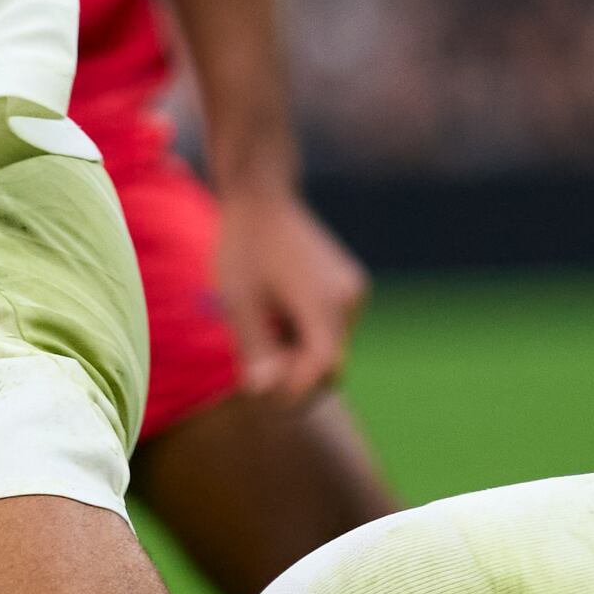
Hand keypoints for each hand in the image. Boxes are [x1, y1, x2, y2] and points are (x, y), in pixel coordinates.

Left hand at [209, 175, 368, 404]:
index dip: (295, 390)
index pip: (323, 368)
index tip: (262, 393)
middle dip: (296, 375)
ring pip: (331, 347)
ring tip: (263, 333)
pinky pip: (333, 328)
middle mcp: (349, 299)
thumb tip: (261, 392)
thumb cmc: (244, 247)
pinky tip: (277, 317)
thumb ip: (254, 348)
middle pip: (330, 362)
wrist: (262, 199)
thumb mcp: (240, 302)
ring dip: (301, 355)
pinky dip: (308, 335)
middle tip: (256, 366)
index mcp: (325, 303)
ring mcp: (353, 291)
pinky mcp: (349, 286)